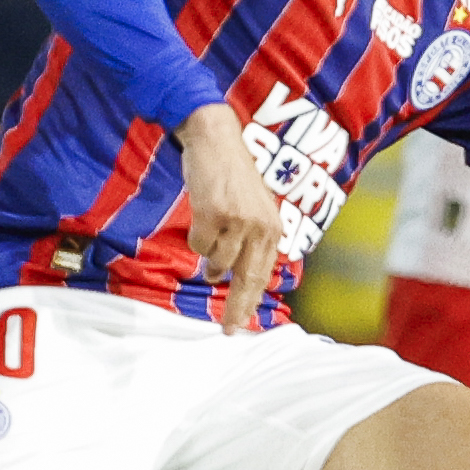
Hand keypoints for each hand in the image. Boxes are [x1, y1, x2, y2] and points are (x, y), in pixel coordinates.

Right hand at [175, 104, 283, 333]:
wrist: (216, 140)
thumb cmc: (232, 174)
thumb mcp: (255, 207)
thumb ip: (252, 240)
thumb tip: (232, 275)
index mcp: (273, 228)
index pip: (263, 275)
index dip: (251, 302)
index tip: (242, 324)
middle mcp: (260, 227)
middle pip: (247, 279)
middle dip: (236, 307)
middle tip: (228, 329)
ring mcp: (237, 221)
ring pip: (216, 262)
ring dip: (208, 257)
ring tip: (209, 234)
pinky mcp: (214, 214)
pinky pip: (198, 244)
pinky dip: (196, 238)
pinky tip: (202, 217)